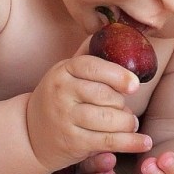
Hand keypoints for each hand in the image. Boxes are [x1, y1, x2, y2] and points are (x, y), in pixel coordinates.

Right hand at [26, 52, 151, 171]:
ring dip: (127, 122)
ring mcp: (65, 118)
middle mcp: (61, 93)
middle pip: (104, 95)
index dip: (118, 74)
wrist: (29, 133)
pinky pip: (107, 141)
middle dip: (122, 103)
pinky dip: (130, 142)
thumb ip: (87, 55)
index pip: (92, 67)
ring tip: (130, 123)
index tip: (135, 84)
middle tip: (126, 109)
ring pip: (108, 119)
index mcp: (62, 71)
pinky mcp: (72, 142)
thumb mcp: (64, 73)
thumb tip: (111, 30)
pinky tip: (144, 142)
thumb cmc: (56, 99)